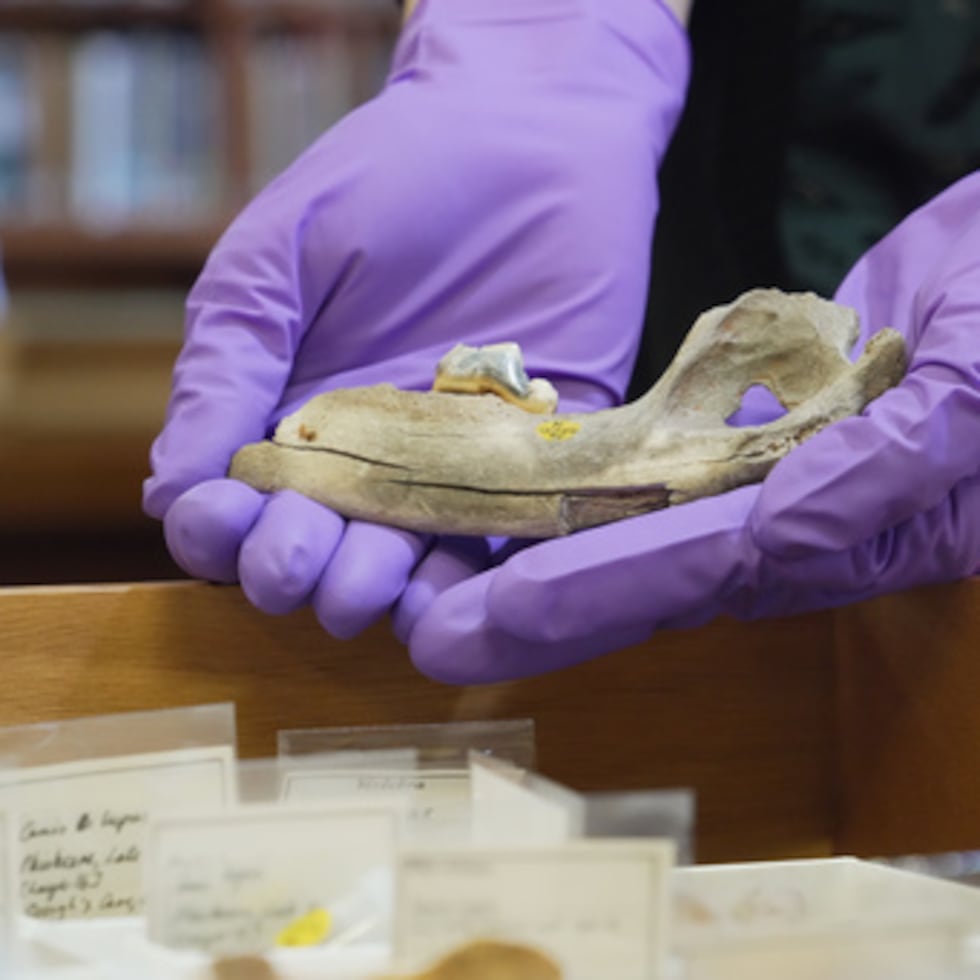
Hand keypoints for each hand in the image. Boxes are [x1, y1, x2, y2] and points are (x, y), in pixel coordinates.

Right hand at [143, 0, 689, 636]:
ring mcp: (449, 469)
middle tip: (298, 554)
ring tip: (363, 581)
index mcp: (288, 414)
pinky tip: (444, 599)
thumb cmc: (390, 179)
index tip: (222, 516)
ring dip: (372, 591)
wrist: (533, 137)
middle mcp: (365, 458)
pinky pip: (502, 547)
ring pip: (401, 568)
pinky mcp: (533, 466)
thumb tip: (166, 491)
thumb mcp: (281, 258)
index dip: (217, 531)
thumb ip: (226, 368)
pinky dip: (472, 586)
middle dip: (294, 569)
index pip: (234, 509)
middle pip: (313, 554)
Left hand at [408, 171, 979, 682]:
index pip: (688, 569)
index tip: (482, 622)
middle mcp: (792, 529)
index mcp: (845, 529)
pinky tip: (522, 504)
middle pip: (642, 577)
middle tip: (431, 635)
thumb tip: (781, 530)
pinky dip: (586, 499)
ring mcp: (767, 490)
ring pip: (637, 536)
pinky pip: (657, 482)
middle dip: (536, 611)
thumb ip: (884, 466)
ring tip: (447, 577)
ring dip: (544, 559)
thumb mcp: (974, 389)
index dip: (584, 598)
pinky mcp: (750, 446)